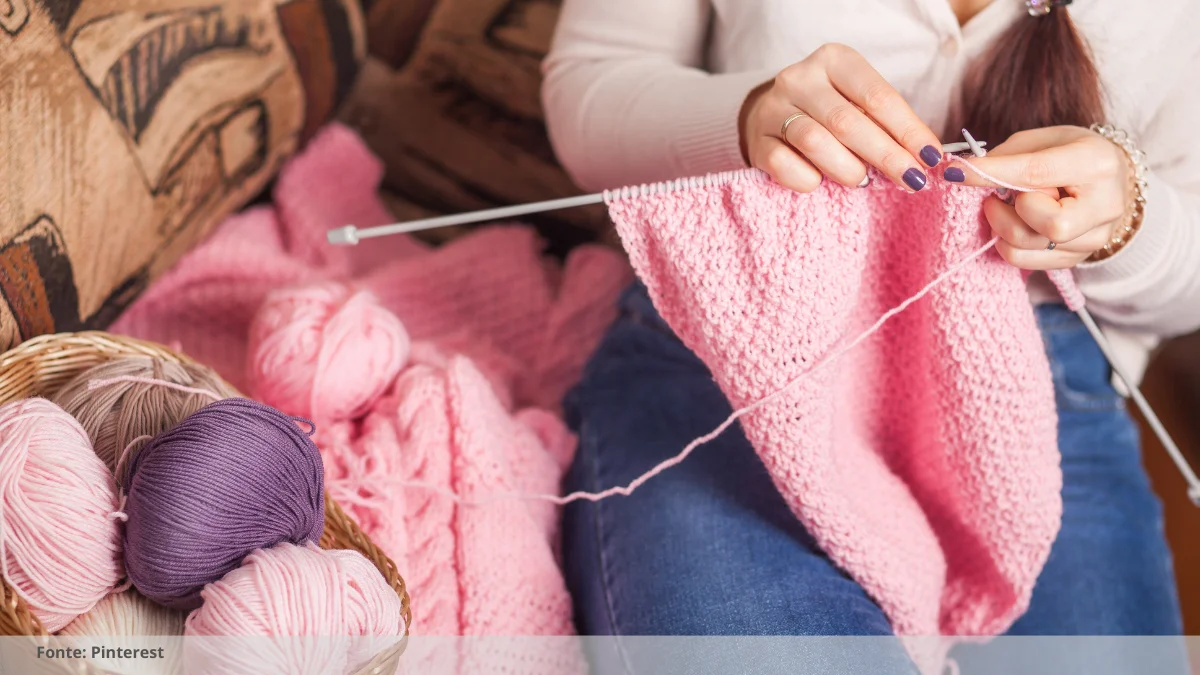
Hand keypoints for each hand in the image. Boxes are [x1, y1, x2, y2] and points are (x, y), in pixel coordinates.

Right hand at [739, 43, 943, 192]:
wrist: (772, 115)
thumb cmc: (830, 111)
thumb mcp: (859, 103)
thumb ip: (888, 125)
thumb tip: (925, 159)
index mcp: (834, 60)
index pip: (877, 96)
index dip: (908, 130)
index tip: (930, 158)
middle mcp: (800, 78)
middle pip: (847, 122)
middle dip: (886, 156)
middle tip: (911, 180)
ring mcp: (774, 109)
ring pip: (815, 143)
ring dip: (847, 169)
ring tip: (862, 180)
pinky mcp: (757, 141)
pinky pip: (785, 166)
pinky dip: (809, 180)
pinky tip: (819, 181)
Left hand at [944, 126, 1133, 269]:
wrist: (1109, 181)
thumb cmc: (1071, 154)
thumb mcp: (1044, 141)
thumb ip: (1009, 156)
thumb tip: (967, 173)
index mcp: (1097, 163)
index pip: (1037, 174)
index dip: (991, 174)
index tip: (956, 172)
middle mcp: (1104, 205)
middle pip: (1047, 223)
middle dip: (1012, 208)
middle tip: (1001, 194)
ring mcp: (1095, 237)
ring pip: (1031, 245)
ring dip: (1004, 224)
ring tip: (1009, 206)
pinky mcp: (1078, 258)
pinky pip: (1027, 261)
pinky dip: (1008, 243)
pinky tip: (1014, 223)